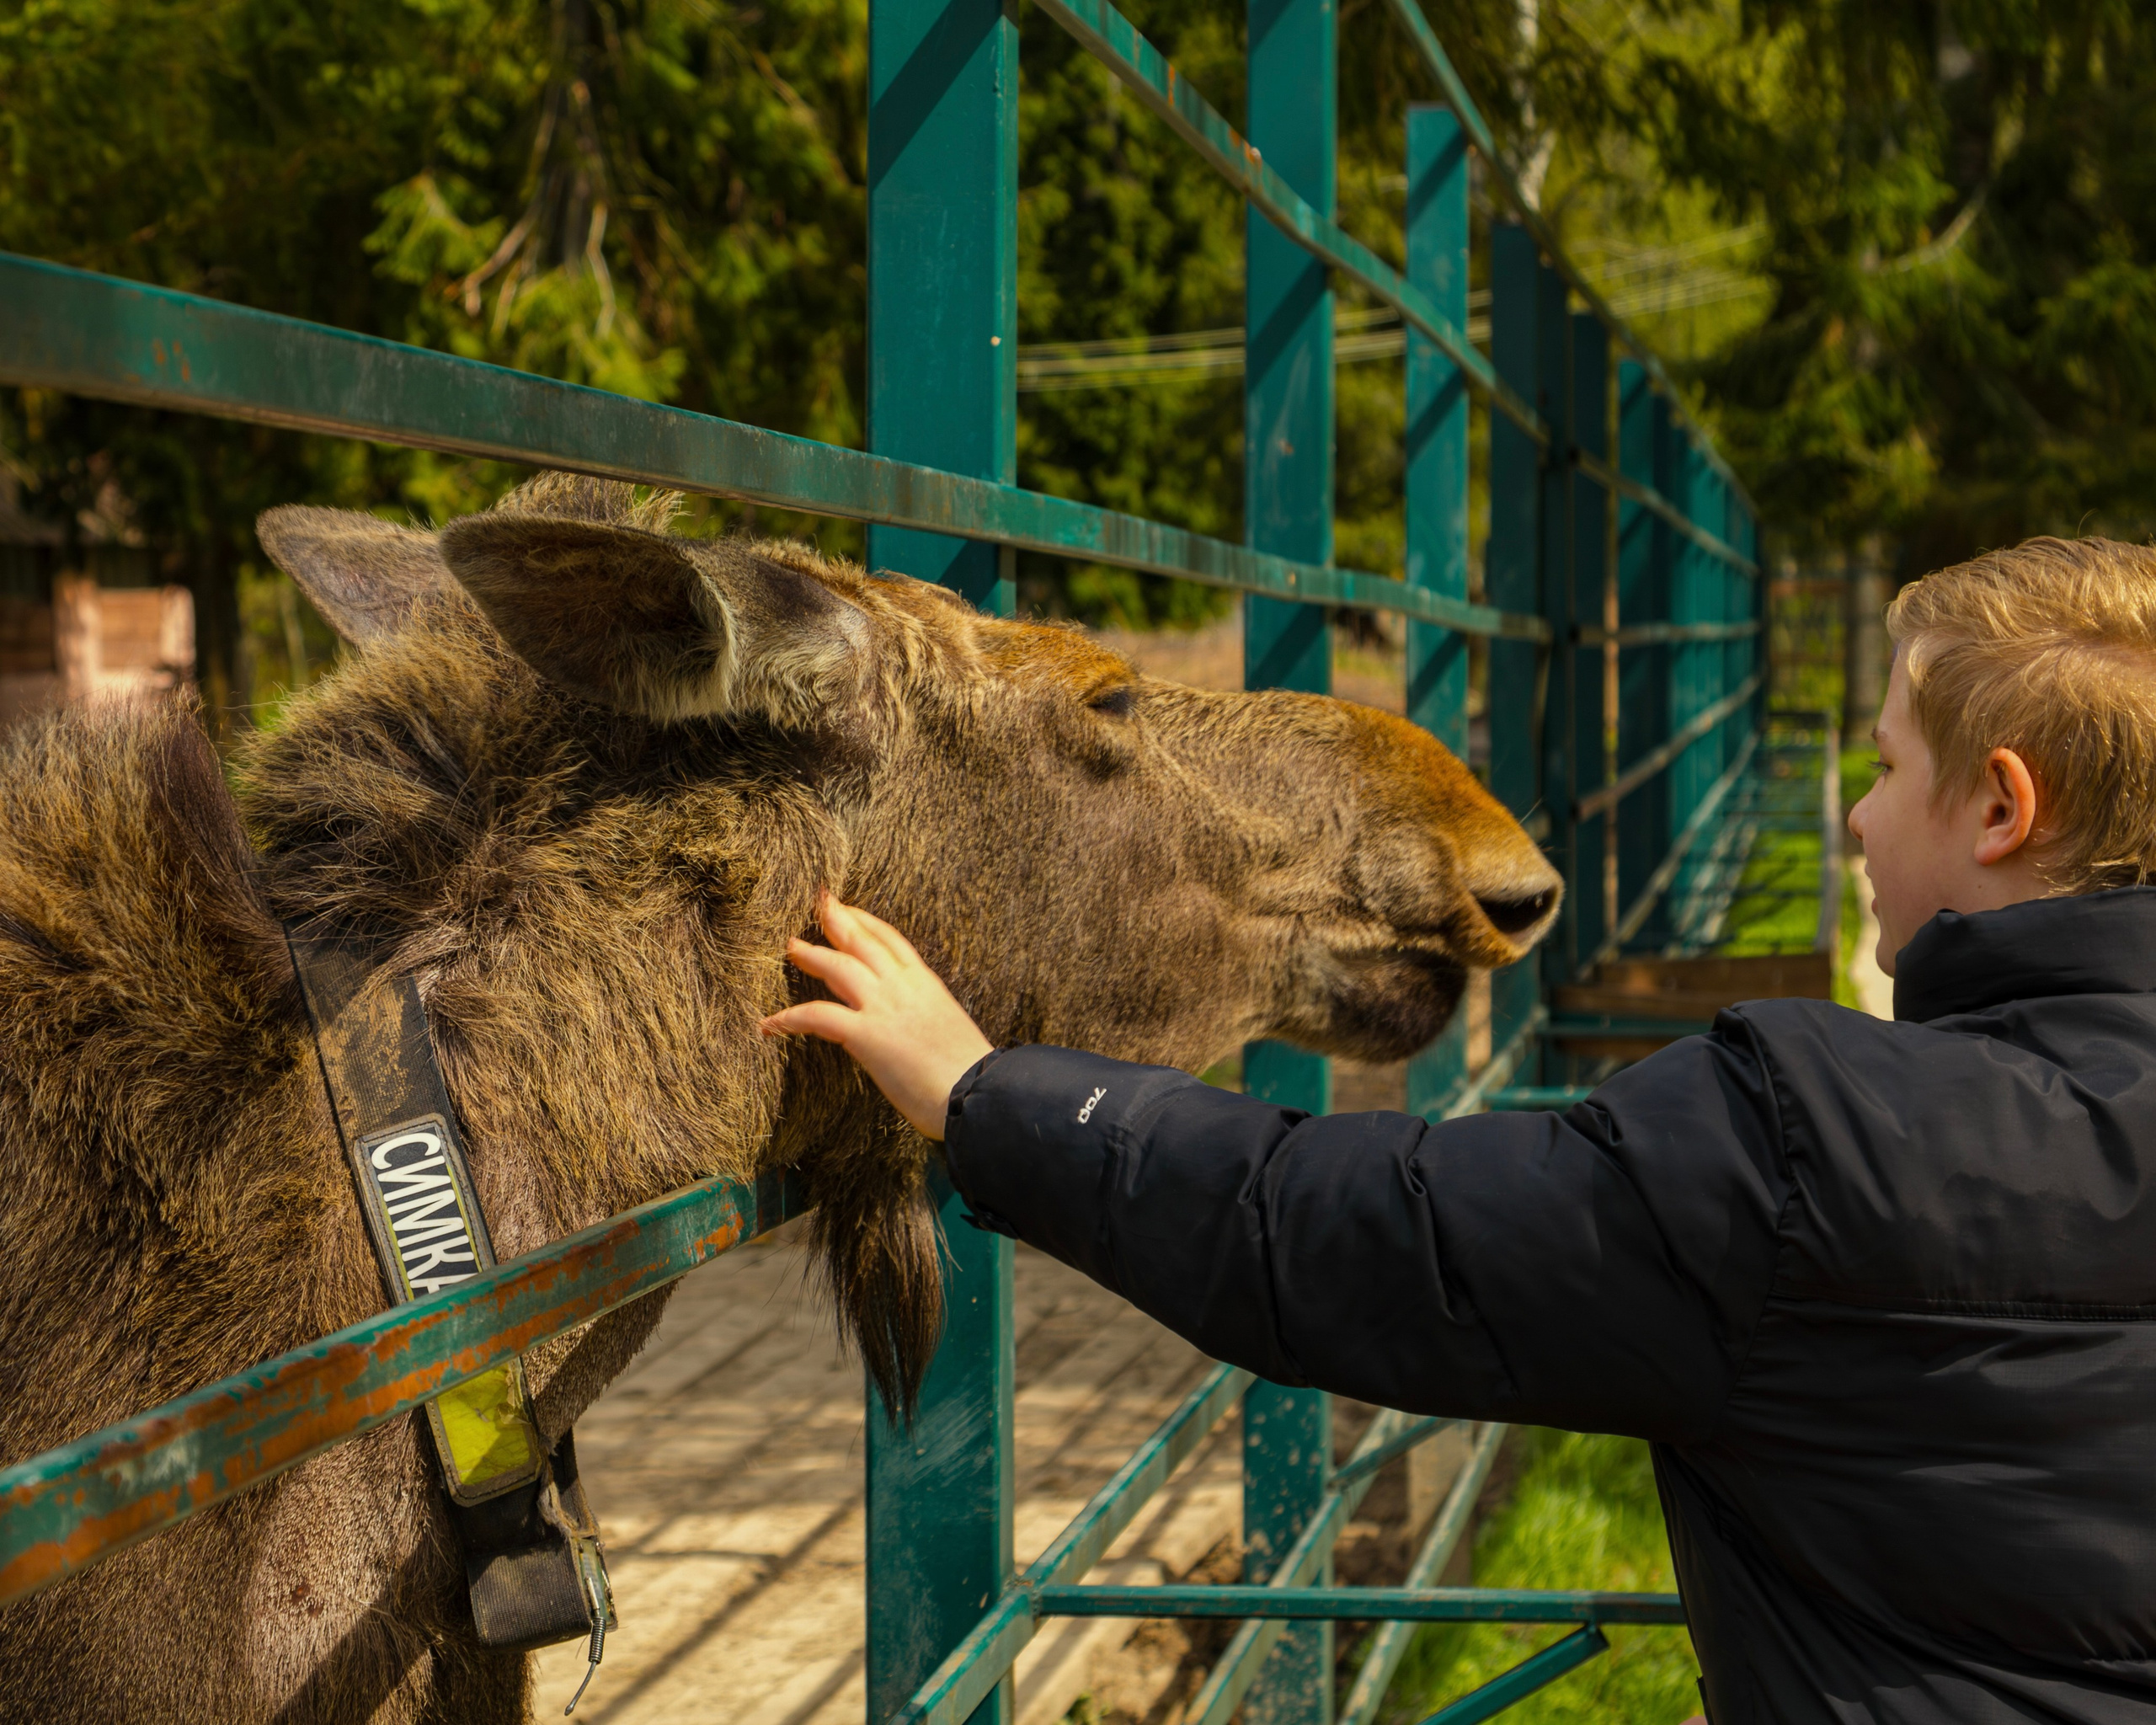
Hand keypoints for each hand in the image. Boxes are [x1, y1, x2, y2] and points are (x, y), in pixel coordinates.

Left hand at [759, 893, 992, 1139]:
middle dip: (836, 919)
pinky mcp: (866, 1035)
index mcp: (926, 984)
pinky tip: (770, 1023)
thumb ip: (927, 1019)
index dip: (866, 921)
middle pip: (861, 941)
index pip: (891, 940)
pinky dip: (790, 1018)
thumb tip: (915, 1028)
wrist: (979, 1092)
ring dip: (811, 954)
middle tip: (816, 902)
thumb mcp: (949, 1029)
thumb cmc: (970, 1071)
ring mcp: (883, 1008)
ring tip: (790, 947)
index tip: (849, 910)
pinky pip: (818, 1017)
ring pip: (838, 967)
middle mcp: (903, 987)